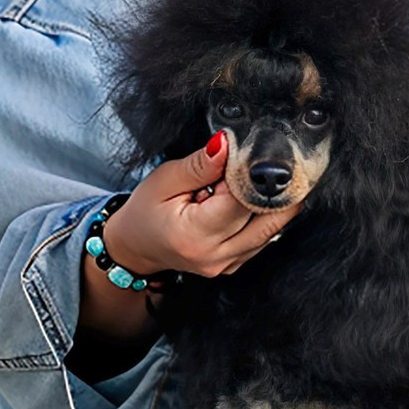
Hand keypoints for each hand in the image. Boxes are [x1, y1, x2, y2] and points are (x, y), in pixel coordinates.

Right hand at [105, 132, 300, 278]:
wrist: (136, 246)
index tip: (241, 159)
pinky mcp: (236, 263)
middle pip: (268, 218)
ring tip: (244, 187)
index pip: (242, 200)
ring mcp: (228, 264)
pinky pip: (265, 237)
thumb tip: (226, 144)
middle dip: (266, 189)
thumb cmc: (146, 212)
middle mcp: (216, 256)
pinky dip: (261, 217)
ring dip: (267, 203)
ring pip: (272, 229)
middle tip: (254, 169)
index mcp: (195, 235)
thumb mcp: (165, 180)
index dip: (247, 175)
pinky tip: (243, 203)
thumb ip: (200, 165)